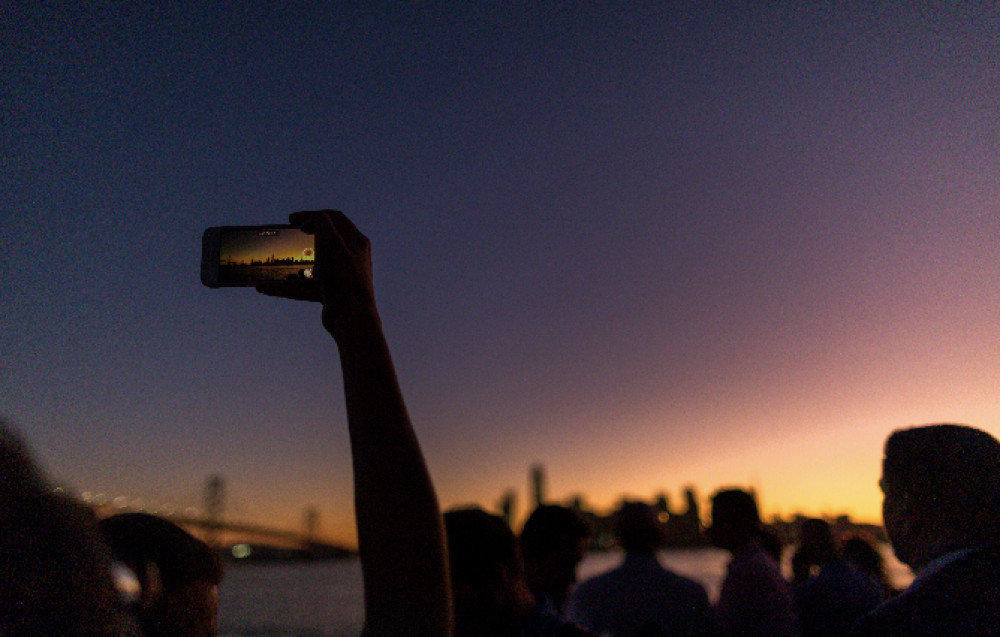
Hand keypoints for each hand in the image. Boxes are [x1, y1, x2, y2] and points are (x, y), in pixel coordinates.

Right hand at [257, 210, 377, 337]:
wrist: (351, 318)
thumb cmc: (344, 277)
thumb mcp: (331, 241)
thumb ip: (320, 222)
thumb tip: (310, 222)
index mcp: (355, 241)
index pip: (334, 218)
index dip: (312, 215)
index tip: (291, 220)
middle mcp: (350, 258)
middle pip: (323, 241)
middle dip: (301, 238)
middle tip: (285, 236)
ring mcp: (340, 277)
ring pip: (310, 267)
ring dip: (289, 265)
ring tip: (270, 265)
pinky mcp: (330, 295)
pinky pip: (304, 288)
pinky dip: (285, 287)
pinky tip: (265, 287)